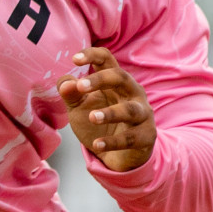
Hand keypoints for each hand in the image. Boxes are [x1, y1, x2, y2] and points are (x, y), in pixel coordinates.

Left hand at [57, 46, 156, 172]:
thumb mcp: (79, 107)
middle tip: (80, 86)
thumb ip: (71, 95)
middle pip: (121, 77)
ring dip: (111, 113)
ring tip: (93, 117)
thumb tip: (65, 85)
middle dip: (101, 79)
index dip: (92, 55)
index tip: (74, 59)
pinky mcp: (147, 136)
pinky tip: (97, 144)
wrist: (118, 156)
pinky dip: (113, 142)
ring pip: (131, 109)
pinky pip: (131, 138)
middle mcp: (132, 93)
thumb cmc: (99, 124)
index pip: (106, 59)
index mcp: (115, 81)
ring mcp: (143, 114)